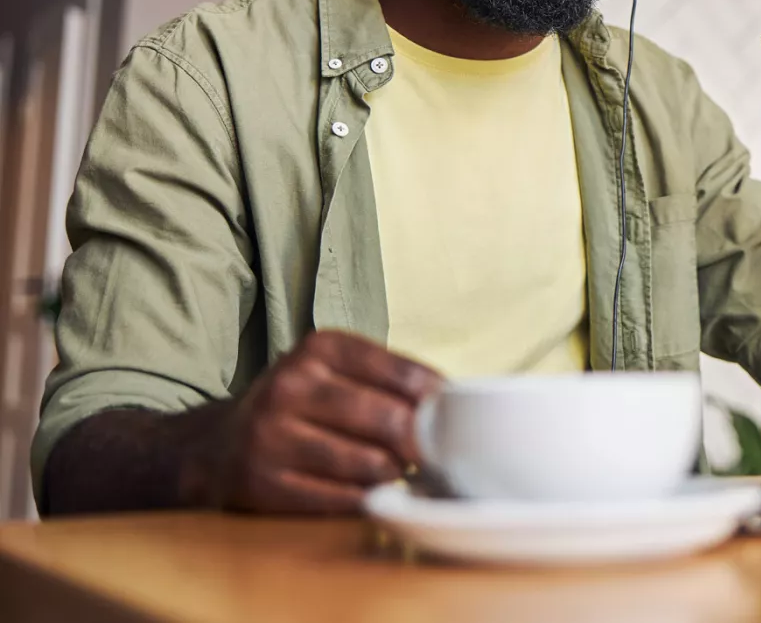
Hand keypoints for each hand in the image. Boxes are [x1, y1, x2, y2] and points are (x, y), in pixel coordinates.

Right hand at [187, 330, 440, 513]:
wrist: (215, 447)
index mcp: (320, 348)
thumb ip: (391, 379)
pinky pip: (342, 499)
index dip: (438, 402)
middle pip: (391, 421)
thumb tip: (457, 403)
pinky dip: (367, 499)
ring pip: (371, 465)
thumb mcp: (336, 372)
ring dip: (395, 474)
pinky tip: (369, 492)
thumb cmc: (300, 407)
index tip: (454, 417)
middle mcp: (291, 385)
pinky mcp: (264, 483)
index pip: (404, 374)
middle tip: (432, 453)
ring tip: (394, 469)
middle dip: (421, 443)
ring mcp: (272, 436)